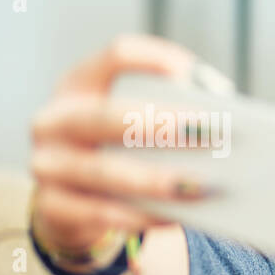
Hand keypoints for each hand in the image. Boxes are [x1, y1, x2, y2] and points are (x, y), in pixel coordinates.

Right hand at [28, 33, 214, 260]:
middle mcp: (56, 119)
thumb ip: (171, 119)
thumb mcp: (135, 129)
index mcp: (82, 85)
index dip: (155, 59)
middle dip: (160, 124)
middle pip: (106, 116)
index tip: (193, 73)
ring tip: (203, 186)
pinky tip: (178, 217)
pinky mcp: (52, 207)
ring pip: (103, 171)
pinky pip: (100, 214)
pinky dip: (142, 217)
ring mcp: (47, 164)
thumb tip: (228, 132)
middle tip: (209, 132)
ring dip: (156, 180)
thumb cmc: (121, 155)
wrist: (74, 206)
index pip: (116, 56)